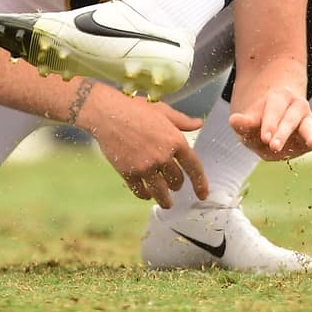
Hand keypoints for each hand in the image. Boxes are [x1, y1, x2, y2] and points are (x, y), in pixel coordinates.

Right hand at [80, 88, 207, 206]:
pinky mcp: (129, 173)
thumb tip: (199, 124)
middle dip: (177, 186)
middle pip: (176, 181)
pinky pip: (141, 191)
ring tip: (166, 202)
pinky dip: (146, 195)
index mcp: (175, 140)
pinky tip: (147, 194)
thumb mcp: (163, 111)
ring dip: (165, 200)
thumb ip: (182, 121)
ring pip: (161, 192)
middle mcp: (163, 156)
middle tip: (175, 186)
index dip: (200, 183)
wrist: (108, 113)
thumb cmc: (136, 108)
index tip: (203, 194)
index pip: (194, 167)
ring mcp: (145, 166)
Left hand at [229, 86, 311, 162]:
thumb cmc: (259, 119)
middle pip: (290, 118)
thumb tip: (233, 121)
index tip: (264, 137)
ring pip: (307, 125)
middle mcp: (295, 106)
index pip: (273, 111)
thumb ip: (244, 122)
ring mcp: (306, 119)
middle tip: (272, 144)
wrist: (273, 114)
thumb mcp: (249, 119)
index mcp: (278, 98)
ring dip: (309, 134)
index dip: (268, 124)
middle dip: (282, 131)